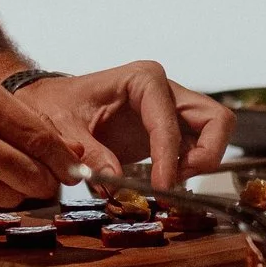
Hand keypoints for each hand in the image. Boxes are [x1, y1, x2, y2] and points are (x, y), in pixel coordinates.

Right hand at [0, 71, 81, 218]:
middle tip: (46, 183)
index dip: (63, 160)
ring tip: (0, 178)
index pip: (37, 137)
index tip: (75, 171)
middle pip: (29, 174)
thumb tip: (71, 150)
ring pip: (9, 197)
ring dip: (14, 194)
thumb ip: (17, 117)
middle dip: (45, 183)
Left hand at [15, 60, 232, 189]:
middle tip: (178, 181)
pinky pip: (197, 147)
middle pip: (214, 119)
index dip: (169, 156)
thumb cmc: (56, 104)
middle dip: (206, 154)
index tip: (161, 186)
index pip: (170, 120)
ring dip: (202, 161)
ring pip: (214, 131)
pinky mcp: (170, 129)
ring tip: (169, 182)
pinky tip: (164, 182)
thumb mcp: (62, 126)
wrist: (51, 104)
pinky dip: (189, 167)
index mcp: (143, 80)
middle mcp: (165, 91)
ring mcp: (171, 109)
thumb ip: (88, 153)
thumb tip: (114, 181)